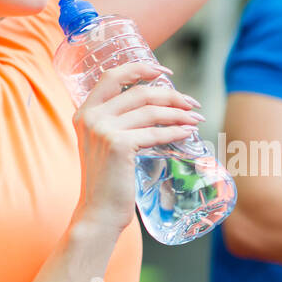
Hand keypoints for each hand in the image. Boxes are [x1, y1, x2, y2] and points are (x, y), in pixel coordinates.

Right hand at [70, 61, 203, 233]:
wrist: (98, 213)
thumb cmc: (107, 182)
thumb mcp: (104, 145)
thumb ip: (118, 123)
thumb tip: (156, 106)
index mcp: (85, 112)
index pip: (112, 76)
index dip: (141, 68)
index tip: (165, 72)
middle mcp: (91, 117)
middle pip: (139, 92)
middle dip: (171, 95)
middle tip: (192, 104)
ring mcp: (103, 129)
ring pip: (151, 111)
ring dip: (179, 113)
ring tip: (196, 120)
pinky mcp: (118, 145)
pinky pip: (155, 132)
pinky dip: (176, 131)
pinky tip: (188, 133)